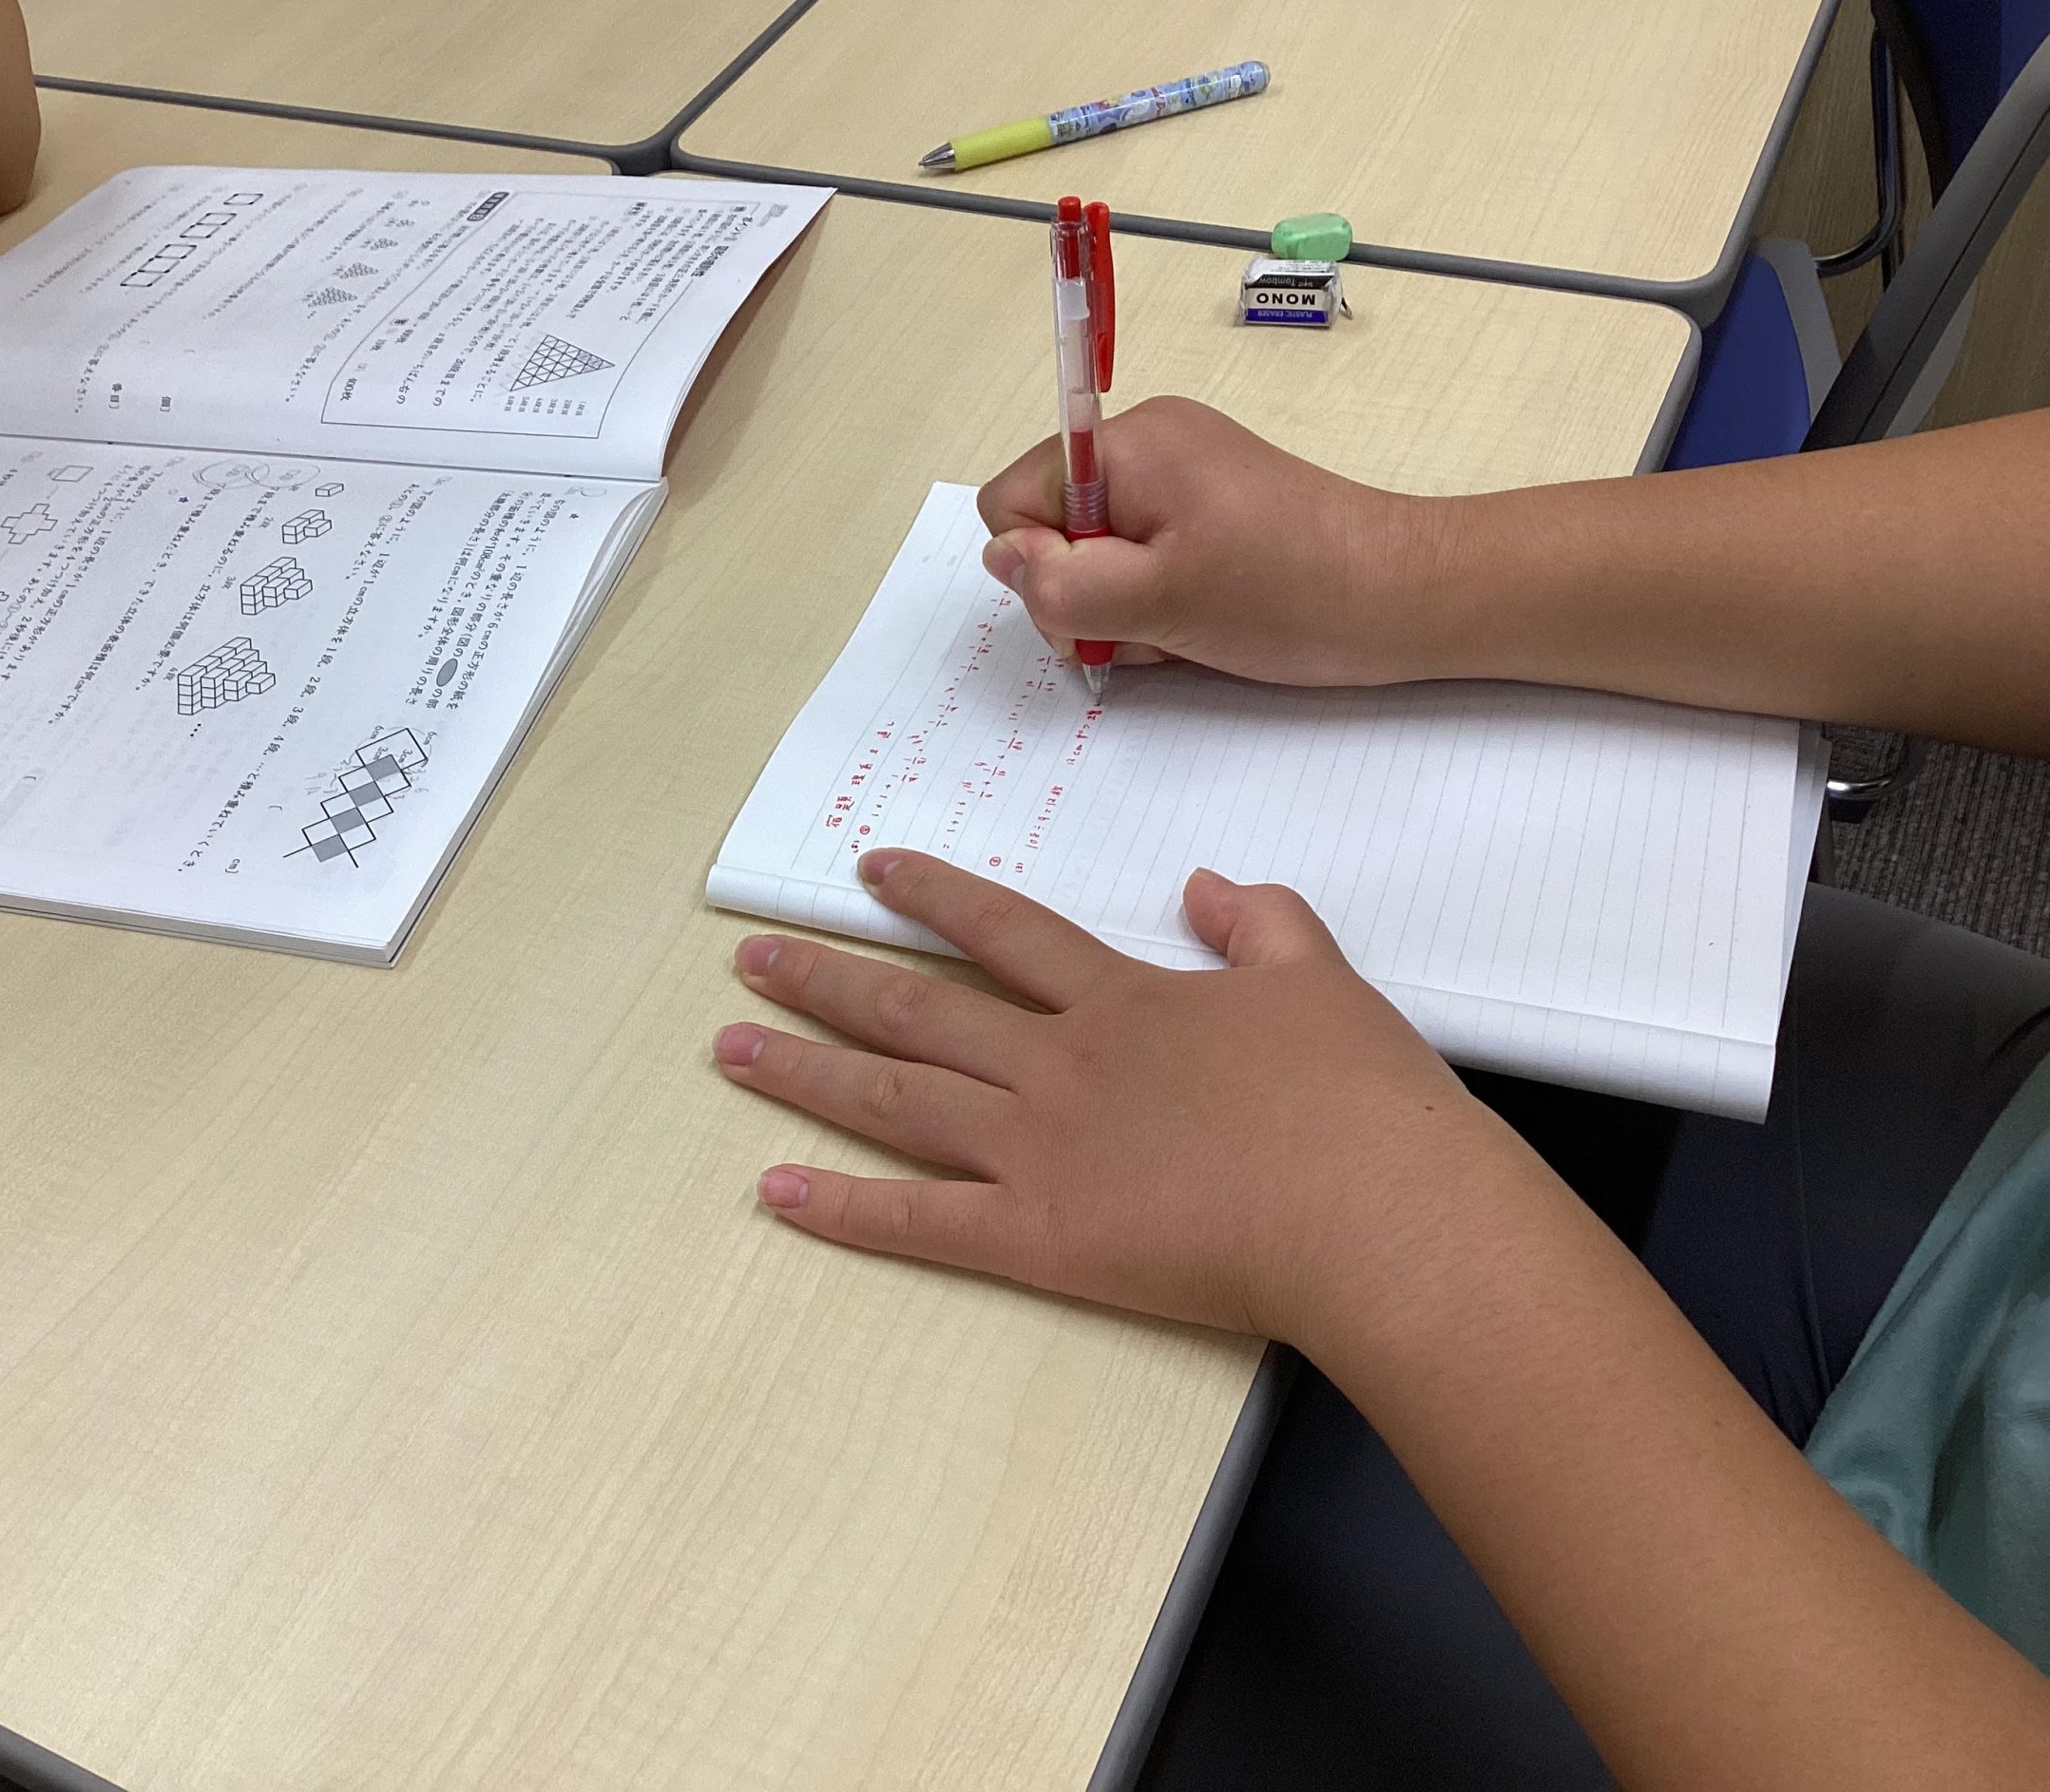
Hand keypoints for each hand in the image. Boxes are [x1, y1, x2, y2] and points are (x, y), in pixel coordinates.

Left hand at [711, 849, 1544, 1349]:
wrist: (1375, 1213)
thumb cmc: (1360, 1102)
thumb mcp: (1322, 980)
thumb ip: (1258, 923)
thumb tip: (1204, 884)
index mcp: (1124, 1001)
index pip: (1004, 931)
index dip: (933, 896)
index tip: (870, 867)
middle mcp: (1059, 1064)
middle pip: (919, 1012)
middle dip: (829, 981)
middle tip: (752, 961)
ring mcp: (1039, 1150)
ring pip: (897, 1100)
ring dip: (807, 1072)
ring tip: (731, 1050)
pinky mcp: (1040, 1239)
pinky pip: (919, 1221)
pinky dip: (842, 1207)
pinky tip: (776, 1191)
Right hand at [977, 395, 1445, 688]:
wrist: (1409, 597)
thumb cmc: (1291, 595)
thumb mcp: (1156, 601)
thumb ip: (1060, 584)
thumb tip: (1005, 560)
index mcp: (1130, 444)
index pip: (1015, 502)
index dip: (1042, 568)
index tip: (1104, 606)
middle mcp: (1152, 443)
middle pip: (1055, 526)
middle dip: (1085, 593)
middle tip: (1151, 628)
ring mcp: (1186, 475)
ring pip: (1100, 551)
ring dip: (1125, 606)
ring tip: (1184, 630)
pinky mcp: (1214, 508)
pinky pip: (1147, 554)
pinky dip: (1159, 600)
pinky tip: (1201, 624)